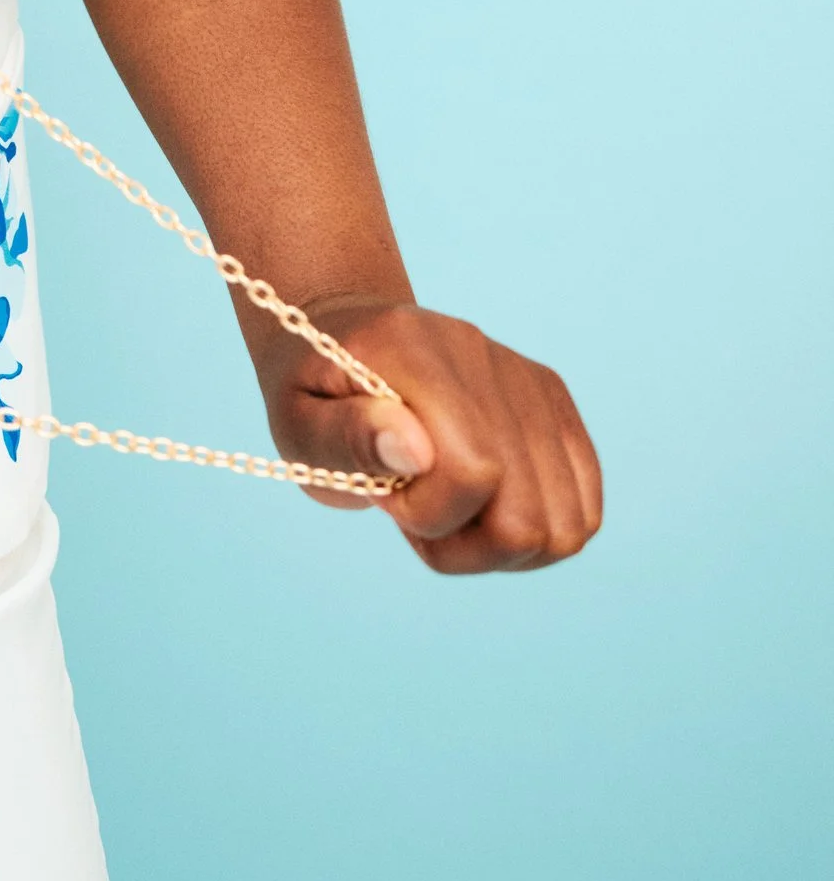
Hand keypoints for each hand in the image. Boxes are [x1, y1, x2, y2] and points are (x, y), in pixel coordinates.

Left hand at [260, 299, 602, 573]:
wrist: (346, 337)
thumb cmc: (316, 391)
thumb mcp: (295, 421)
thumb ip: (345, 437)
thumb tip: (415, 451)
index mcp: (414, 352)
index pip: (472, 470)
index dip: (427, 513)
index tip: (385, 494)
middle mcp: (484, 356)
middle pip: (531, 516)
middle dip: (466, 544)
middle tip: (413, 508)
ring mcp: (528, 378)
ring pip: (568, 525)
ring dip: (500, 544)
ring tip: (446, 506)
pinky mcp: (553, 401)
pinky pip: (585, 507)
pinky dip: (537, 532)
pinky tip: (482, 507)